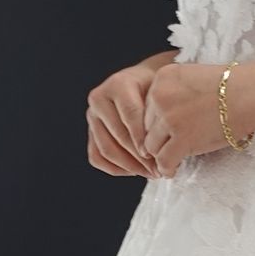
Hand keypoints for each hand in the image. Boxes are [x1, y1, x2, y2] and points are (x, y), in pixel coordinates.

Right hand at [87, 51, 176, 178]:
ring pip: (106, 149)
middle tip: (159, 169)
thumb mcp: (162, 92)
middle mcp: (100, 98)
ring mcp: (92, 115)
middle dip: (140, 157)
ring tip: (151, 173)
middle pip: (118, 135)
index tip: (157, 155)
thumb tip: (164, 148)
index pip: (130, 114)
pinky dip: (115, 168)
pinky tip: (135, 171)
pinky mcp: (90, 131)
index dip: (143, 137)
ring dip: (129, 166)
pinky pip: (96, 157)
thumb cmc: (157, 88)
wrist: (144, 82)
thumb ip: (161, 112)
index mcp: (118, 84)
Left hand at [136, 57, 254, 174]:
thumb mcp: (195, 77)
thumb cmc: (235, 85)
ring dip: (159, 156)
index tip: (164, 133)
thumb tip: (171, 118)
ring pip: (151, 145)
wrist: (254, 93)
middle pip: (145, 126)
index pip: (147, 106)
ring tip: (169, 163)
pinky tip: (172, 171)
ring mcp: (169, 118)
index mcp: (163, 77)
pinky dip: (167, 168)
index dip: (156, 122)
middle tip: (165, 150)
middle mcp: (160, 96)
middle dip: (156, 139)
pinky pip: (164, 160)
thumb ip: (178, 92)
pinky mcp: (181, 139)